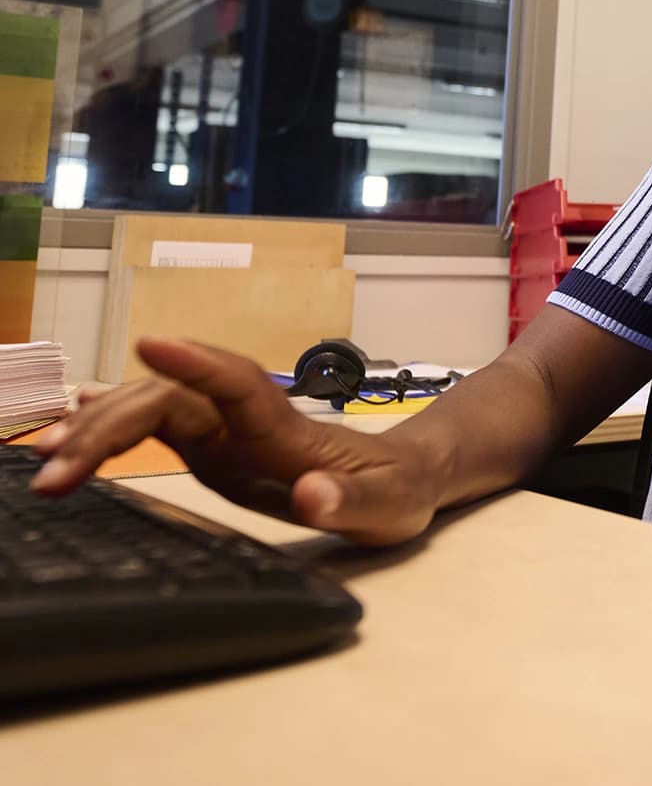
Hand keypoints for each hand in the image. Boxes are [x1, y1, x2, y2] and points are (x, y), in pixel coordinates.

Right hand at [29, 336, 442, 545]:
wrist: (408, 476)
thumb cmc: (401, 490)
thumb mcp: (390, 506)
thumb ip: (354, 501)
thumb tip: (314, 494)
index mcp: (290, 431)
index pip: (239, 385)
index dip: (197, 363)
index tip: (152, 343)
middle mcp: (250, 422)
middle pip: (173, 400)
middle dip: (111, 424)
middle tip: (53, 465)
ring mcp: (228, 433)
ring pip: (154, 410)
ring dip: (99, 429)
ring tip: (45, 457)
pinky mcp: (217, 449)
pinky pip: (156, 428)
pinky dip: (112, 425)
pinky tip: (72, 418)